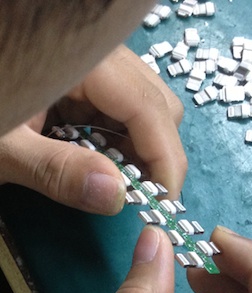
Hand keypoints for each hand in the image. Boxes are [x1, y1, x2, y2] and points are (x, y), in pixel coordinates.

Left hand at [0, 45, 186, 214]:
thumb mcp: (3, 147)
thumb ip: (56, 170)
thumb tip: (116, 197)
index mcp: (85, 62)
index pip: (150, 109)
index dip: (166, 161)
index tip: (162, 205)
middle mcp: (102, 58)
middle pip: (160, 106)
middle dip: (158, 155)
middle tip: (137, 195)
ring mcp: (99, 67)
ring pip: (151, 109)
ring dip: (143, 150)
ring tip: (116, 179)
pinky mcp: (90, 81)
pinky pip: (127, 111)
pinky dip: (125, 142)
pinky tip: (101, 159)